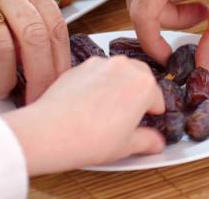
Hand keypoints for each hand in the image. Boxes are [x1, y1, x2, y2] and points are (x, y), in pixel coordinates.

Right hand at [0, 0, 69, 102]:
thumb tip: (42, 48)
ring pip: (3, 47)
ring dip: (5, 77)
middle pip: (36, 37)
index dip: (60, 58)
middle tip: (37, 95)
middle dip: (41, 74)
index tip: (60, 80)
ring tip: (2, 90)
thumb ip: (25, 4)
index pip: (56, 23)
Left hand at [3, 56, 164, 174]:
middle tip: (127, 116)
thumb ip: (148, 141)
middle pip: (141, 77)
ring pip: (117, 72)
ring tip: (106, 110)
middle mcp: (124, 66)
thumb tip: (156, 143)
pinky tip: (87, 105)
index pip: (158, 99)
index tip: (144, 124)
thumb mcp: (127, 146)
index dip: (152, 115)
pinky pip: (96, 73)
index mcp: (144, 84)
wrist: (49, 132)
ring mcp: (100, 63)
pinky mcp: (78, 66)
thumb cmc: (91, 138)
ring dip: (118, 86)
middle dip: (138, 94)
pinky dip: (96, 84)